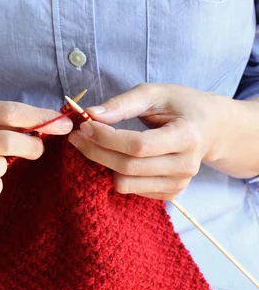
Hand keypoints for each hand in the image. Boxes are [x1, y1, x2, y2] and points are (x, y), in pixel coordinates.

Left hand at [68, 83, 232, 200]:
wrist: (211, 129)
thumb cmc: (182, 106)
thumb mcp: (156, 93)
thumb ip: (123, 103)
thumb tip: (91, 115)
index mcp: (187, 137)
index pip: (137, 145)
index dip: (106, 138)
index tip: (85, 125)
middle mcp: (186, 166)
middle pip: (127, 168)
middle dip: (96, 151)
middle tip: (78, 136)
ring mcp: (178, 185)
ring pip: (125, 184)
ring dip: (103, 164)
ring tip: (94, 145)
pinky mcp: (170, 195)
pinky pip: (131, 191)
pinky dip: (116, 174)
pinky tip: (114, 158)